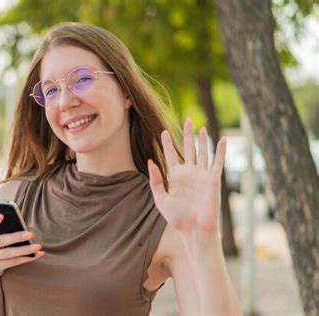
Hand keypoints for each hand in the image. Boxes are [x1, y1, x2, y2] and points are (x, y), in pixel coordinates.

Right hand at [0, 214, 44, 281]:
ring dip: (25, 250)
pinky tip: (37, 254)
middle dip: (17, 237)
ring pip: (9, 253)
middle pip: (2, 240)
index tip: (2, 215)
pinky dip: (27, 258)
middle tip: (31, 234)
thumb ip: (3, 231)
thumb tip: (23, 228)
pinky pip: (13, 262)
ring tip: (38, 246)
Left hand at [148, 119, 225, 235]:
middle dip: (187, 134)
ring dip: (203, 140)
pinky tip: (221, 139)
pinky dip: (220, 151)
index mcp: (176, 177)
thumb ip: (155, 180)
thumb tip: (150, 161)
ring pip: (203, 152)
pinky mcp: (213, 180)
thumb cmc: (177, 218)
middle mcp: (189, 173)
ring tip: (201, 127)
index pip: (171, 155)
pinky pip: (217, 162)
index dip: (168, 143)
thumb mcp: (161, 198)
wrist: (194, 230)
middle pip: (188, 148)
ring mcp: (201, 175)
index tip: (164, 131)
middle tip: (187, 119)